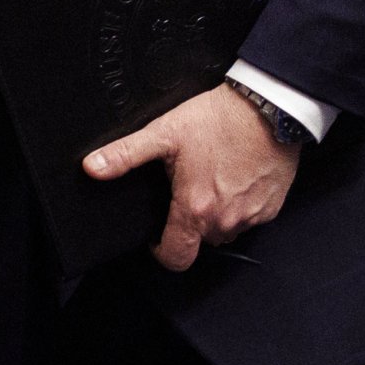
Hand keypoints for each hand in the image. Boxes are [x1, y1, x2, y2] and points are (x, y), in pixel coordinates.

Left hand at [82, 82, 301, 272]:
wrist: (269, 107)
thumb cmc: (221, 119)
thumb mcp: (165, 133)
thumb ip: (126, 155)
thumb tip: (93, 167)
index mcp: (195, 209)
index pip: (175, 258)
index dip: (161, 252)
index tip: (158, 238)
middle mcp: (224, 221)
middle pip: (200, 241)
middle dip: (189, 223)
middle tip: (187, 190)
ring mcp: (251, 216)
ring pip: (225, 231)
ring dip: (216, 216)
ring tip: (212, 181)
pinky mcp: (271, 208)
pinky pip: (250, 218)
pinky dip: (240, 206)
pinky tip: (236, 178)